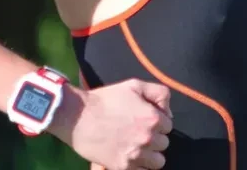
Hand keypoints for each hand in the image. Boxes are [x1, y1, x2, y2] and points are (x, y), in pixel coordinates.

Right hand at [51, 78, 173, 168]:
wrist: (77, 116)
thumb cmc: (105, 99)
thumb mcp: (134, 85)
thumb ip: (159, 94)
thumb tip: (168, 112)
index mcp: (153, 118)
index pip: (168, 125)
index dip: (157, 121)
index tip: (144, 118)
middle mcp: (148, 138)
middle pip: (164, 143)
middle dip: (154, 137)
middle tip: (138, 131)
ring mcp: (136, 155)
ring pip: (158, 161)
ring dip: (150, 154)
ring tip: (137, 146)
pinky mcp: (123, 166)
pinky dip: (138, 165)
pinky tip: (129, 155)